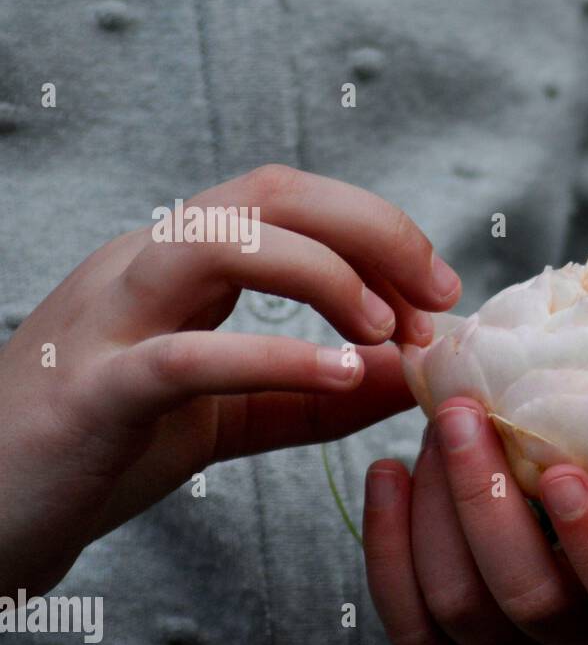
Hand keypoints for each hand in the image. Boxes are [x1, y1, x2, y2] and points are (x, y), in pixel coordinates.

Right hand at [0, 165, 460, 594]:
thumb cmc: (99, 451)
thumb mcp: (226, 416)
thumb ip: (310, 395)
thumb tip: (406, 377)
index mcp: (176, 265)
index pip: (289, 200)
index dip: (379, 230)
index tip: (439, 292)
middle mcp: (140, 267)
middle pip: (269, 193)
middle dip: (373, 230)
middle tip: (437, 297)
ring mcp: (108, 321)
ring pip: (223, 243)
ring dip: (330, 277)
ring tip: (390, 335)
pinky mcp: (90, 392)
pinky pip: (187, 355)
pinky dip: (276, 357)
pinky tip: (344, 376)